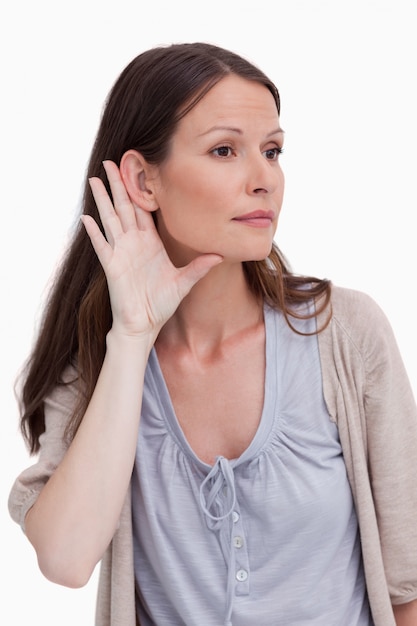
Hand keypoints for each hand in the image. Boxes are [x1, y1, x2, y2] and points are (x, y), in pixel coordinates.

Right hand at [82, 161, 222, 337]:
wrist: (145, 324)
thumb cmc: (161, 303)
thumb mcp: (184, 282)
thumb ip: (199, 267)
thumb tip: (220, 255)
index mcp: (151, 243)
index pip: (144, 210)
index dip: (140, 189)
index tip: (138, 168)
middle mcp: (134, 243)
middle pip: (124, 207)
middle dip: (118, 184)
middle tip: (112, 161)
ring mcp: (121, 253)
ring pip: (110, 220)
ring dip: (103, 200)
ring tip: (95, 179)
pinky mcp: (112, 266)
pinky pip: (102, 246)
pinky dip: (94, 233)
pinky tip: (86, 218)